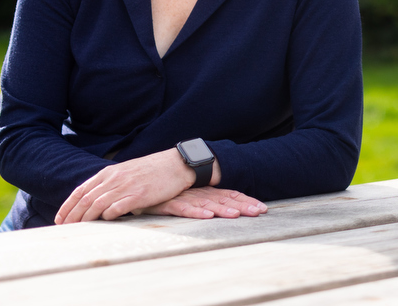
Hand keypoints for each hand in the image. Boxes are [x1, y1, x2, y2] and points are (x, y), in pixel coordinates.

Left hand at [56, 148, 195, 223]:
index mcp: (109, 173)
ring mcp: (126, 186)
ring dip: (85, 219)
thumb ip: (110, 183)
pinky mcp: (138, 195)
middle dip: (72, 216)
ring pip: (97, 205)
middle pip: (85, 200)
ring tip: (78, 230)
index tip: (59, 219)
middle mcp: (114, 179)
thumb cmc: (152, 170)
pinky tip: (104, 222)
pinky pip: (117, 207)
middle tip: (64, 229)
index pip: (81, 190)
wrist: (176, 164)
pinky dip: (107, 216)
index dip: (67, 206)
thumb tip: (96, 200)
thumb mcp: (126, 172)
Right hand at [135, 187, 266, 218]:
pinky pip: (183, 207)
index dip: (245, 201)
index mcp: (202, 190)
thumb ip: (201, 200)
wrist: (135, 182)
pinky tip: (207, 215)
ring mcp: (182, 196)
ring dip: (223, 210)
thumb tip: (218, 208)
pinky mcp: (167, 202)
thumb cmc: (163, 191)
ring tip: (238, 215)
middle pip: (224, 199)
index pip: (228, 195)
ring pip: (207, 203)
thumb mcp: (185, 196)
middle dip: (243, 205)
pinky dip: (196, 212)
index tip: (262, 208)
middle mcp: (196, 192)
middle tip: (260, 211)